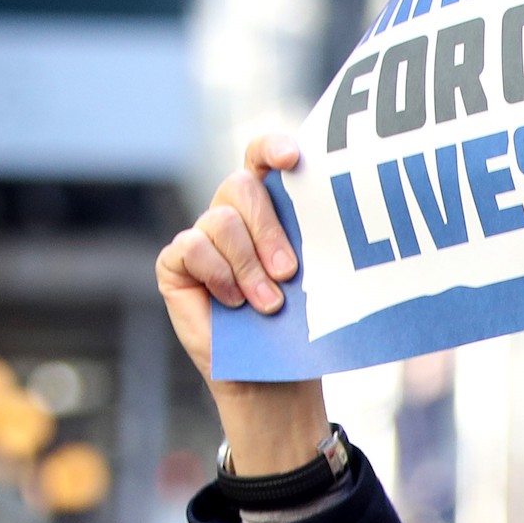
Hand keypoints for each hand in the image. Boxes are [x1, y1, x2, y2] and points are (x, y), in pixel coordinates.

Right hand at [153, 133, 328, 472]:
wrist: (274, 375)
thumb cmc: (300, 325)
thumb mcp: (315, 281)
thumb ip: (314, 245)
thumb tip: (347, 228)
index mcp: (269, 207)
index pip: (261, 157)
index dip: (272, 148)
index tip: (294, 159)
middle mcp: (232, 214)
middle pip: (242, 187)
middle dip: (269, 229)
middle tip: (290, 272)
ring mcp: (202, 236)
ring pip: (221, 221)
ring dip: (248, 264)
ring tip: (268, 303)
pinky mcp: (177, 263)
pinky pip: (192, 247)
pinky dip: (218, 274)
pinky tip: (234, 303)